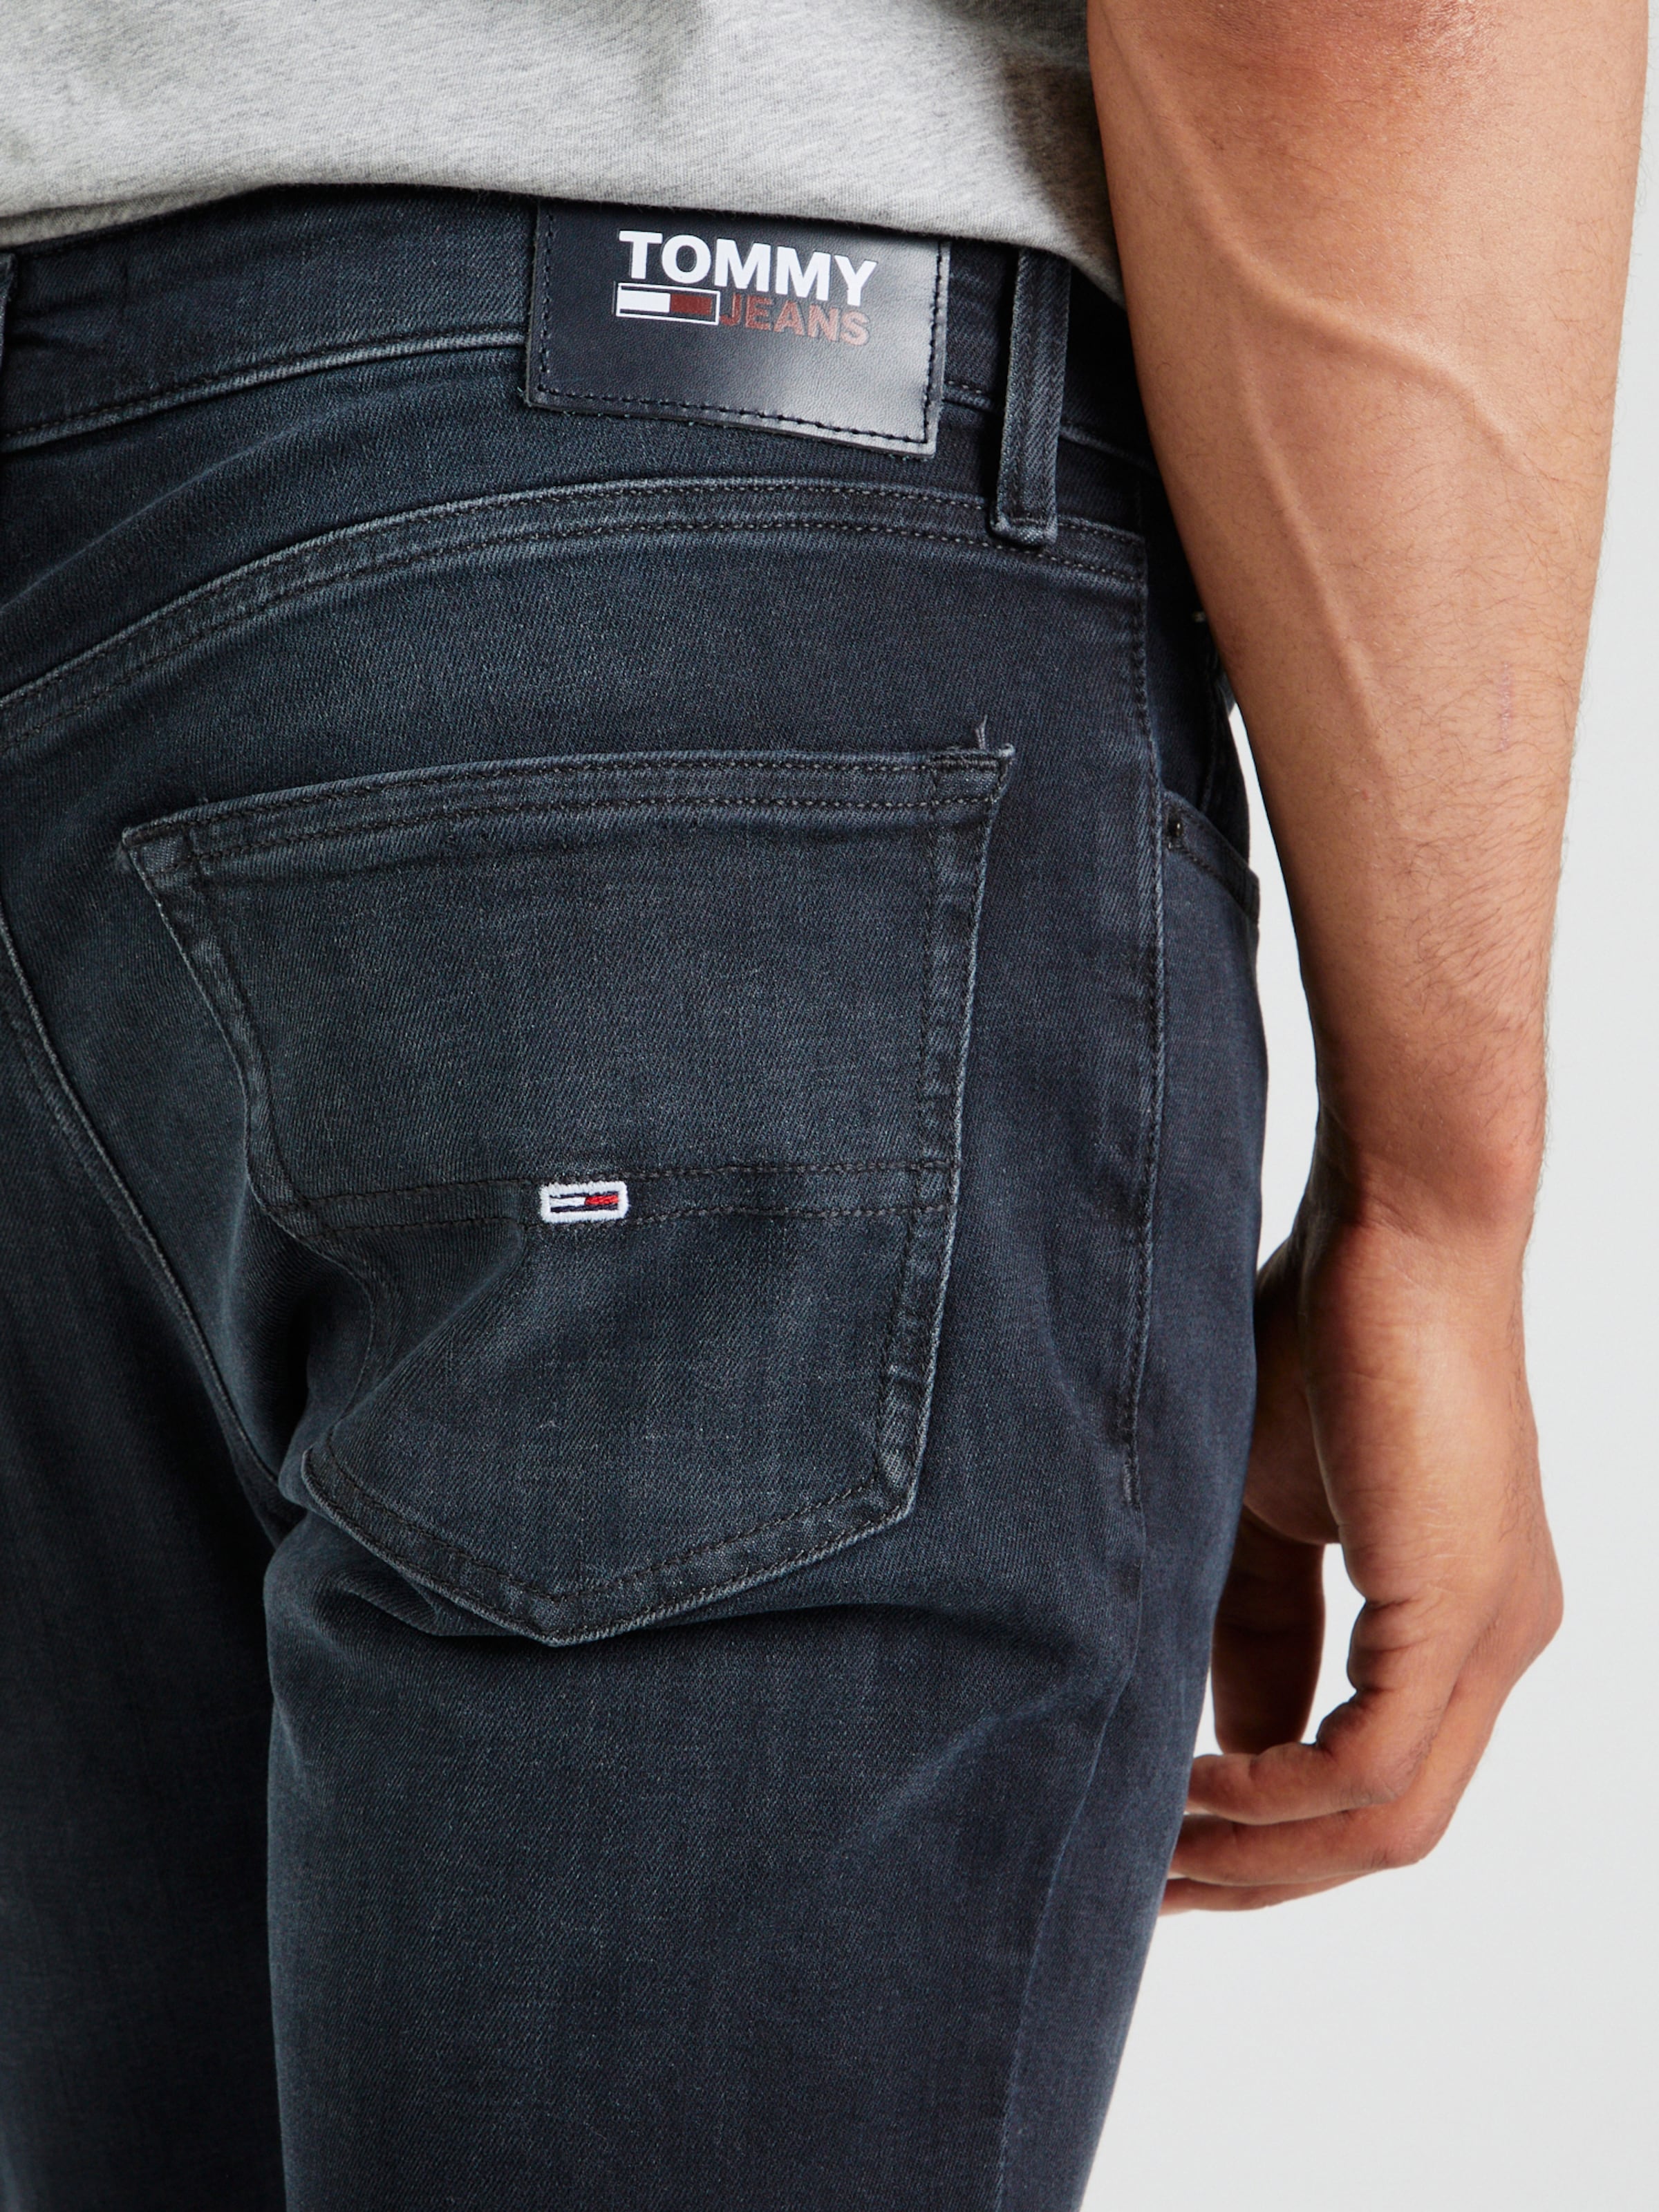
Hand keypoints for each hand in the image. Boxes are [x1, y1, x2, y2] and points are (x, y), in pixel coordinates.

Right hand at [1163, 1174, 1562, 1912]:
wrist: (1391, 1226)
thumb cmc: (1322, 1333)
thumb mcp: (1265, 1509)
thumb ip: (1258, 1625)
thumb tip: (1225, 1740)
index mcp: (1460, 1617)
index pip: (1372, 1772)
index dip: (1270, 1831)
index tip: (1164, 1846)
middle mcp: (1496, 1643)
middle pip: (1387, 1826)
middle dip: (1261, 1874)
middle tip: (1145, 1892)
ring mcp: (1491, 1633)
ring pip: (1388, 1819)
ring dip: (1263, 1856)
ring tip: (1152, 1857)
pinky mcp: (1460, 1610)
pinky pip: (1372, 1764)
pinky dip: (1277, 1796)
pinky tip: (1192, 1790)